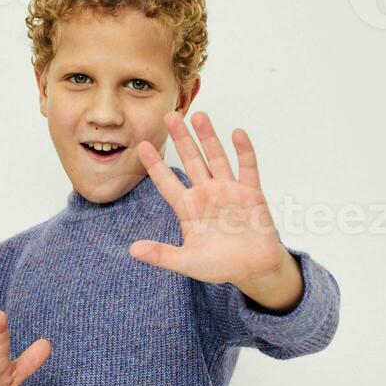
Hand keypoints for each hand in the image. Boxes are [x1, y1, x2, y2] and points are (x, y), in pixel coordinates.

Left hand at [129, 110, 293, 293]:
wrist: (254, 270)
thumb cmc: (221, 266)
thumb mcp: (187, 262)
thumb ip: (161, 254)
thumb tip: (132, 250)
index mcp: (188, 208)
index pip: (166, 182)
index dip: (155, 165)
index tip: (141, 146)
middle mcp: (206, 194)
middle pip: (190, 161)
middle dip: (181, 139)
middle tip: (169, 116)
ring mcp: (229, 191)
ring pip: (216, 158)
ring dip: (208, 137)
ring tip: (199, 115)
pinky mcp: (251, 193)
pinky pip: (246, 168)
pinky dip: (243, 151)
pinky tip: (237, 133)